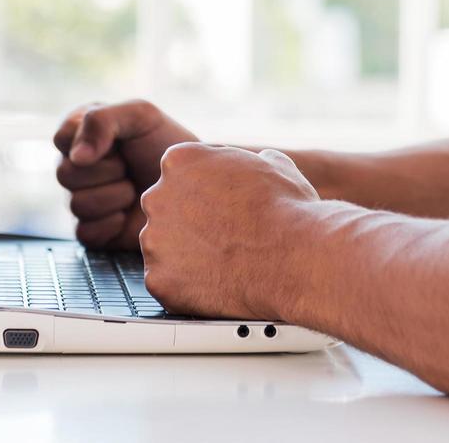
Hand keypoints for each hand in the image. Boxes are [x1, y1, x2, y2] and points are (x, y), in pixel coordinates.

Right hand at [53, 99, 198, 249]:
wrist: (195, 184)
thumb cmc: (167, 145)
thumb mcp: (140, 115)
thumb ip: (102, 121)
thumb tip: (76, 157)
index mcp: (82, 134)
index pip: (61, 138)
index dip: (90, 142)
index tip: (119, 143)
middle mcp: (77, 168)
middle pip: (66, 174)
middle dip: (109, 171)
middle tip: (131, 167)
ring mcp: (83, 200)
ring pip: (77, 204)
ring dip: (115, 196)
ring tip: (136, 190)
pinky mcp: (94, 231)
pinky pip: (85, 232)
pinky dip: (112, 224)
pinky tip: (129, 215)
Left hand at [139, 143, 319, 319]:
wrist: (295, 258)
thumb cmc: (288, 210)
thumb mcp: (274, 164)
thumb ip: (249, 161)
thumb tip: (260, 161)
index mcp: (179, 161)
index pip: (177, 173)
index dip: (201, 191)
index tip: (221, 206)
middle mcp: (157, 197)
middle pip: (163, 209)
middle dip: (186, 222)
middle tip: (219, 237)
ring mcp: (153, 241)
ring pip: (162, 248)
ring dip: (183, 256)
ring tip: (222, 264)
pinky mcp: (159, 281)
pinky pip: (166, 283)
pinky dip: (184, 288)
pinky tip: (214, 286)